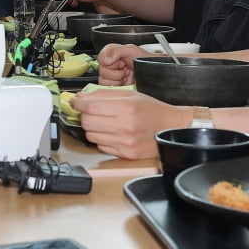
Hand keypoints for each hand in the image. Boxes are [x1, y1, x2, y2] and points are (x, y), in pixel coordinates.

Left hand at [71, 90, 189, 159]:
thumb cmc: (153, 110)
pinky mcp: (125, 153)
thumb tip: (82, 97)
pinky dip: (101, 139)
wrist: (172, 128)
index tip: (75, 101)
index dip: (78, 103)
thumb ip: (105, 95)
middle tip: (90, 111)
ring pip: (91, 136)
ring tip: (103, 123)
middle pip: (87, 121)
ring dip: (92, 128)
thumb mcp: (131, 94)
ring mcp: (124, 141)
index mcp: (126, 107)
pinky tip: (111, 133)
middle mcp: (125, 125)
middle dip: (85, 115)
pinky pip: (101, 147)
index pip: (90, 106)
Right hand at [96, 43, 150, 85]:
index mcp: (111, 53)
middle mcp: (109, 64)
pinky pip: (108, 88)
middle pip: (101, 70)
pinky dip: (118, 85)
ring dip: (118, 78)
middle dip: (116, 71)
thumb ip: (116, 51)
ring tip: (127, 75)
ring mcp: (111, 76)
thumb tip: (106, 60)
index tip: (121, 61)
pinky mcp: (114, 85)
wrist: (152, 72)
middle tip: (125, 68)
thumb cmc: (144, 59)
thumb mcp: (132, 49)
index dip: (110, 62)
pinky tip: (125, 81)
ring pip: (103, 80)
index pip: (101, 58)